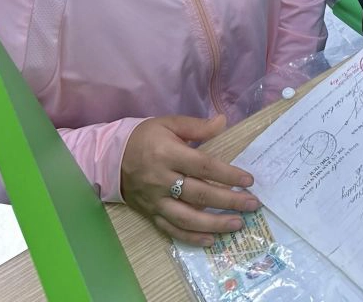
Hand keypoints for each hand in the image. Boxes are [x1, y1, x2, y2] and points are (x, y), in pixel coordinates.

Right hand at [121, 115, 260, 246]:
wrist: (109, 158)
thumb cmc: (145, 138)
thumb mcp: (169, 123)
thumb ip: (197, 126)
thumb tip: (223, 121)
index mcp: (168, 154)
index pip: (204, 167)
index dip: (228, 175)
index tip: (249, 180)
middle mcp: (162, 180)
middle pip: (199, 194)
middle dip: (229, 201)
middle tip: (252, 204)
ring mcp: (155, 201)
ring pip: (187, 217)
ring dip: (214, 223)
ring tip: (238, 224)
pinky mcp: (150, 214)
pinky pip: (171, 230)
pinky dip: (191, 237)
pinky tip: (211, 240)